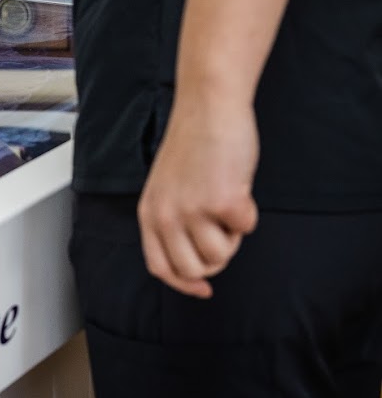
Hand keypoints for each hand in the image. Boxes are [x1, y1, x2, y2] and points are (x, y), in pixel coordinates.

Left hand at [137, 97, 259, 298]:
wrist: (208, 108)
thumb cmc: (193, 144)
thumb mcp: (167, 188)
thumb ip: (173, 221)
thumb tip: (196, 264)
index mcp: (148, 213)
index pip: (160, 267)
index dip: (184, 284)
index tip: (203, 289)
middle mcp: (166, 216)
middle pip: (194, 269)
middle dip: (216, 256)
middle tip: (221, 227)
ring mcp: (193, 210)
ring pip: (221, 254)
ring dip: (232, 234)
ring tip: (226, 200)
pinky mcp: (222, 202)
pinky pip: (247, 228)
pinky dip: (249, 211)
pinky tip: (238, 185)